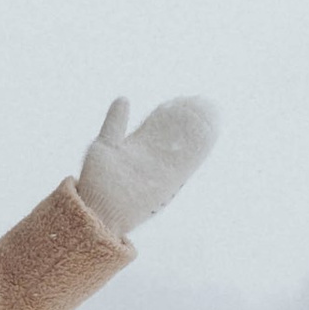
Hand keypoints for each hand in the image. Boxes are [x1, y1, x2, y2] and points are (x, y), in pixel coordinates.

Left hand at [74, 95, 219, 239]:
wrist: (97, 210)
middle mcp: (153, 160)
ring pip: (183, 147)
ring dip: (198, 131)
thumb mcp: (106, 145)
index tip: (180, 100)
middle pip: (173, 136)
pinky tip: (210, 132)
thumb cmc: (97, 182)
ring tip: (211, 112)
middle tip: (202, 102)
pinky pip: (186, 163)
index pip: (158, 127)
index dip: (170, 115)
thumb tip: (124, 98)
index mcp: (139, 149)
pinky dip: (199, 148)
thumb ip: (116, 122)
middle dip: (187, 121)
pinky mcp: (167, 184)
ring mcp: (161, 171)